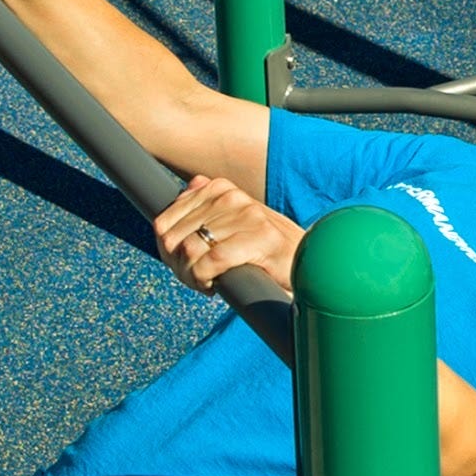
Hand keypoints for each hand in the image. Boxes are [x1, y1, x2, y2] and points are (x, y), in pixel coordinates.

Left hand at [153, 174, 301, 299]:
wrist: (310, 261)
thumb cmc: (265, 249)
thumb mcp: (234, 223)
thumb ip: (207, 206)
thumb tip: (184, 191)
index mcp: (219, 189)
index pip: (164, 221)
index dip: (166, 252)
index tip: (183, 266)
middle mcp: (231, 197)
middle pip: (173, 238)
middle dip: (177, 266)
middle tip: (195, 279)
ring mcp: (247, 215)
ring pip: (189, 250)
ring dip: (190, 277)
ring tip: (206, 283)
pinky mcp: (260, 238)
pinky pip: (211, 261)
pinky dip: (204, 279)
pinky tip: (215, 286)